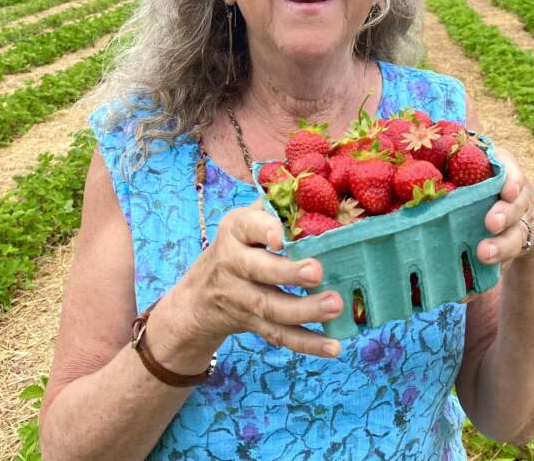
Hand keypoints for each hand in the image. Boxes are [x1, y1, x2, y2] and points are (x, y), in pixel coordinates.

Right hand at [168, 200, 343, 358]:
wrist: (198, 298)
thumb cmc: (239, 247)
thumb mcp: (245, 222)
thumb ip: (275, 207)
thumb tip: (314, 187)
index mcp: (235, 231)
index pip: (245, 227)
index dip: (263, 230)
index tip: (282, 236)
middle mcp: (233, 264)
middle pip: (258, 271)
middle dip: (288, 273)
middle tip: (317, 272)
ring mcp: (241, 298)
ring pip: (270, 307)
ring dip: (304, 310)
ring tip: (335, 305)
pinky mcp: (253, 324)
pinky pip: (279, 336)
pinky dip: (307, 344)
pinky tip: (333, 347)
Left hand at [475, 147, 533, 267]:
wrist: (527, 219)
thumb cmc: (488, 184)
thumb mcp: (482, 163)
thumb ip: (470, 148)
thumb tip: (453, 116)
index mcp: (504, 171)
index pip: (510, 168)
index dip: (511, 178)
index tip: (507, 189)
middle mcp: (516, 197)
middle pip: (516, 204)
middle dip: (505, 213)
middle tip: (491, 222)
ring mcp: (520, 224)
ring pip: (516, 234)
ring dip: (502, 245)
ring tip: (484, 253)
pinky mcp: (516, 248)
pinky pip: (510, 257)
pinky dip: (498, 265)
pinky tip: (479, 276)